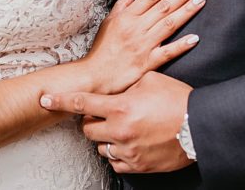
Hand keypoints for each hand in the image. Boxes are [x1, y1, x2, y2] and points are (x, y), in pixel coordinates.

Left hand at [40, 71, 194, 173]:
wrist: (200, 126)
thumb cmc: (177, 99)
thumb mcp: (150, 80)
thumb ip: (126, 83)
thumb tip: (113, 83)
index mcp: (121, 107)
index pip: (82, 103)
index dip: (60, 100)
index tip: (44, 99)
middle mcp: (120, 130)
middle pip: (87, 128)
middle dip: (91, 120)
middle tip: (105, 113)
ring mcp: (128, 150)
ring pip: (100, 147)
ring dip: (105, 137)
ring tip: (122, 128)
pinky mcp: (137, 165)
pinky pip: (115, 162)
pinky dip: (117, 152)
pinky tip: (129, 142)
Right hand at [81, 0, 204, 93]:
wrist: (94, 76)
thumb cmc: (101, 50)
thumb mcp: (108, 22)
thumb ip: (122, 5)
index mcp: (127, 17)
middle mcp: (136, 28)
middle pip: (164, 6)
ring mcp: (143, 45)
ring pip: (169, 24)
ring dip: (187, 11)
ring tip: (201, 0)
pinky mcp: (147, 63)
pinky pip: (167, 52)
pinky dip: (181, 45)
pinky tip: (195, 38)